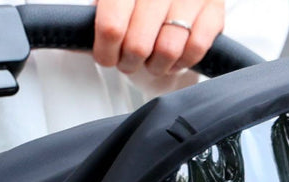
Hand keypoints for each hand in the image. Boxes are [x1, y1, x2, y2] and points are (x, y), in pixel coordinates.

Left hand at [92, 0, 224, 76]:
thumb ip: (98, 11)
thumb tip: (74, 38)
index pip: (112, 24)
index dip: (106, 50)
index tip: (106, 57)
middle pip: (139, 44)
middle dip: (130, 61)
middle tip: (129, 61)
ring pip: (168, 50)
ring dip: (156, 65)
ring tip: (152, 60)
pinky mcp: (214, 9)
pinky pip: (196, 49)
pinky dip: (183, 61)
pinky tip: (174, 57)